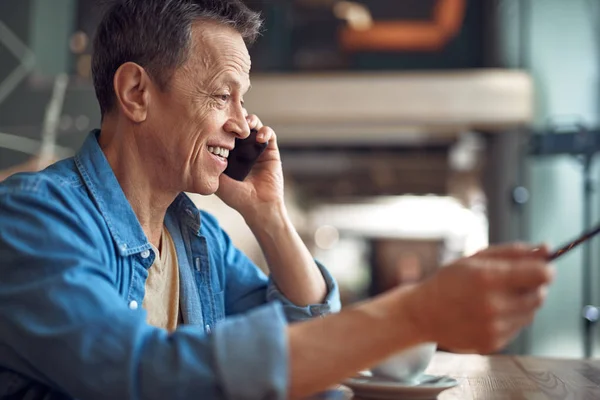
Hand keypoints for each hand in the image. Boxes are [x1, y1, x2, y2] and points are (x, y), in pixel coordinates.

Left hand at [216, 113, 283, 219]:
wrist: (258, 206)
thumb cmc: (237, 197)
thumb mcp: (217, 180)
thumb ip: (209, 165)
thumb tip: (197, 148)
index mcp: (229, 153)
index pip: (224, 131)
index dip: (221, 123)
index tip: (217, 121)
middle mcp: (242, 148)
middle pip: (239, 124)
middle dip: (236, 117)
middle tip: (232, 118)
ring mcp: (256, 148)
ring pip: (254, 125)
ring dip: (251, 120)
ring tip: (247, 124)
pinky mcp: (270, 151)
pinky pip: (269, 134)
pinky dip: (265, 131)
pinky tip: (260, 137)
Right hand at [406, 243, 553, 353]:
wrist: (424, 313)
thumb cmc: (449, 281)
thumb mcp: (476, 258)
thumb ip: (513, 252)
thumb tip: (548, 249)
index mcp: (487, 278)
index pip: (540, 274)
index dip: (546, 269)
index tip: (542, 267)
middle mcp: (492, 306)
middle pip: (539, 295)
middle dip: (533, 286)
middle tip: (514, 281)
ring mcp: (492, 328)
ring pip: (531, 312)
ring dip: (523, 302)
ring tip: (497, 296)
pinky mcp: (493, 343)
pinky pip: (518, 327)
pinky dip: (511, 318)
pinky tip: (489, 312)